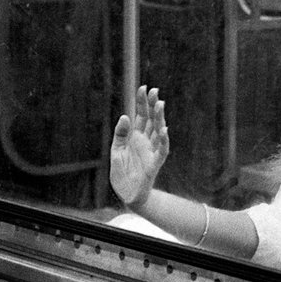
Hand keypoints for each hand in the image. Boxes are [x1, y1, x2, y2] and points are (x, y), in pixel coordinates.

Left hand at [109, 86, 169, 208]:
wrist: (127, 193)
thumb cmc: (122, 172)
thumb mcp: (116, 150)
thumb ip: (120, 134)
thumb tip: (125, 116)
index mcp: (135, 136)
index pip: (140, 115)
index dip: (142, 102)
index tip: (144, 87)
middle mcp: (145, 141)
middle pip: (150, 120)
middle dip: (152, 105)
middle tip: (154, 90)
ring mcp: (151, 151)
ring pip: (158, 131)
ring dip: (159, 118)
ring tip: (159, 104)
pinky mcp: (155, 163)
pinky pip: (162, 150)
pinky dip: (163, 140)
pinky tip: (164, 129)